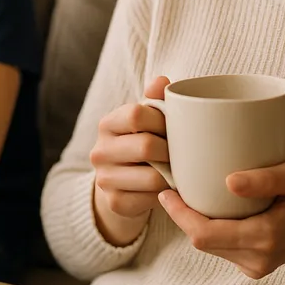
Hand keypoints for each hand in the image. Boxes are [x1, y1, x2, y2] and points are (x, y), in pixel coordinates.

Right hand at [90, 76, 170, 242]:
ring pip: (153, 178)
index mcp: (108, 124)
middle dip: (172, 150)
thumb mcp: (149, 119)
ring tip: (180, 170)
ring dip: (172, 175)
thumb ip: (156, 98)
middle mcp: (100, 151)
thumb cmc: (144, 141)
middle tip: (185, 152)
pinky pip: (152, 199)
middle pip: (147, 146)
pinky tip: (170, 187)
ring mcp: (105, 179)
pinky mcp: (115, 202)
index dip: (162, 120)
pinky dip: (166, 194)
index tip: (175, 127)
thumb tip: (161, 82)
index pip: (136, 114)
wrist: (123, 182)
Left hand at [159, 161, 284, 284]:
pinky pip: (222, 247)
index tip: (166, 191)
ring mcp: (256, 266)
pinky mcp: (255, 265)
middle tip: (172, 185)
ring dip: (196, 222)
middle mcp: (258, 258)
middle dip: (183, 216)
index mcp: (266, 237)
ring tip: (187, 191)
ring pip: (211, 245)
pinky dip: (212, 227)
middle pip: (203, 241)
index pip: (206, 234)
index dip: (180, 215)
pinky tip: (211, 206)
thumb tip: (228, 181)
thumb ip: (266, 179)